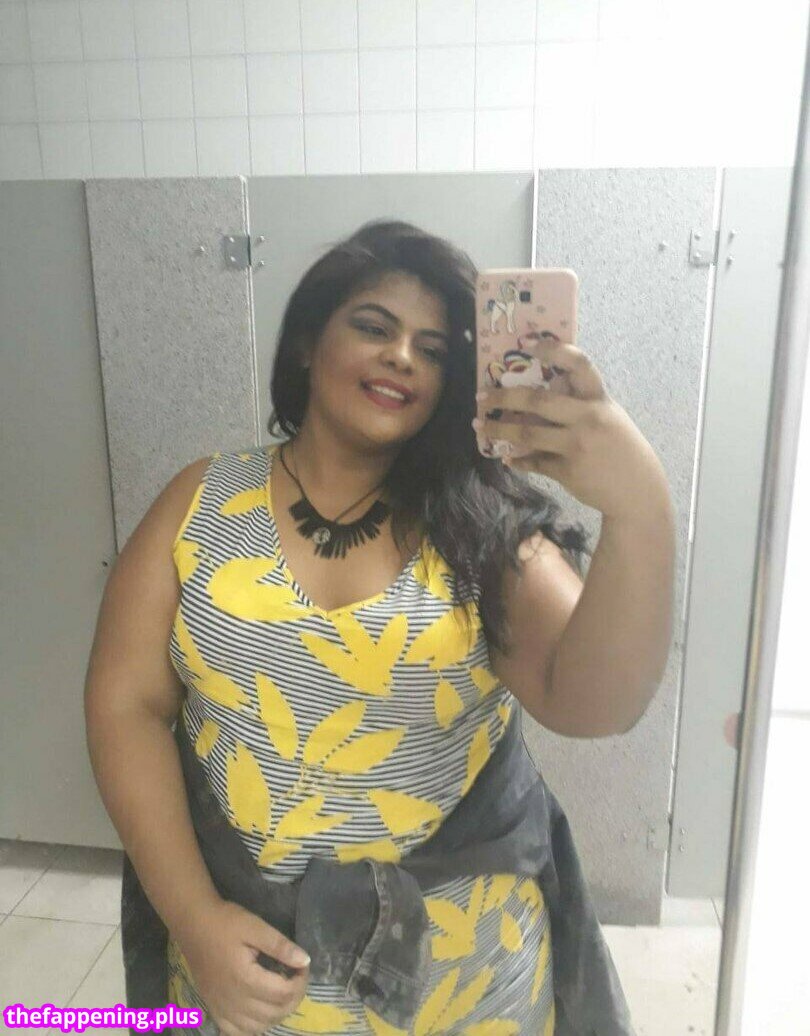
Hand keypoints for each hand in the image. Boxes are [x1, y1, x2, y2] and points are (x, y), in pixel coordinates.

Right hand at [173, 898, 309, 1035]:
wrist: (193, 924)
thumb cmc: (225, 922)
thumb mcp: (255, 926)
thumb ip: (280, 946)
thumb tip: (305, 960)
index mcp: (245, 979)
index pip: (284, 993)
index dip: (301, 980)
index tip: (302, 964)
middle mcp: (233, 1001)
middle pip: (275, 1013)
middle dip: (294, 997)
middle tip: (296, 977)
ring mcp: (222, 1009)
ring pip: (258, 1027)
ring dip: (277, 1014)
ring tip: (282, 992)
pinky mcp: (214, 1009)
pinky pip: (237, 1032)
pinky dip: (254, 1027)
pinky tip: (260, 1011)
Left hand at [473, 334, 670, 520]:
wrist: (638, 492)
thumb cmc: (620, 449)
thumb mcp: (609, 418)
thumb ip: (580, 404)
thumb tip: (539, 394)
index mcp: (599, 400)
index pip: (578, 364)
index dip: (552, 349)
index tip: (526, 343)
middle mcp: (587, 419)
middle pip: (537, 401)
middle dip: (503, 397)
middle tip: (481, 396)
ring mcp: (576, 446)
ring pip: (526, 434)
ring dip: (498, 430)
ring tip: (479, 427)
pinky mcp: (567, 472)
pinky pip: (534, 462)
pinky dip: (517, 460)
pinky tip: (507, 458)